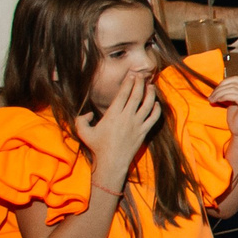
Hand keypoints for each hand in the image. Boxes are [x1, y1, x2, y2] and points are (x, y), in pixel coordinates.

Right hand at [78, 69, 160, 185]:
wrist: (111, 162)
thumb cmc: (97, 147)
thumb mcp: (83, 132)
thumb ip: (81, 120)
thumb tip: (88, 113)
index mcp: (113, 115)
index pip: (123, 94)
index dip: (128, 83)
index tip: (131, 76)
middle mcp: (127, 117)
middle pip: (137, 96)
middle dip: (140, 83)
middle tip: (142, 76)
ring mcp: (137, 125)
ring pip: (148, 105)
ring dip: (151, 94)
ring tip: (151, 86)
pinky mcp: (144, 132)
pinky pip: (154, 118)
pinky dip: (157, 109)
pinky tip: (156, 104)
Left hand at [209, 75, 237, 135]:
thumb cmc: (236, 115)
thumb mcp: (233, 99)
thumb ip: (231, 89)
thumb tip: (220, 81)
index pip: (235, 79)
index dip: (223, 83)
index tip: (214, 90)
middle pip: (233, 84)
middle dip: (219, 89)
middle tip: (211, 96)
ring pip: (231, 89)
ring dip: (218, 93)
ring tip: (212, 99)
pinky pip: (233, 96)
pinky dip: (222, 97)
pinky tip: (217, 101)